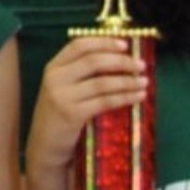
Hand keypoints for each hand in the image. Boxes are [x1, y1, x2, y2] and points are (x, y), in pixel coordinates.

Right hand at [25, 36, 147, 173]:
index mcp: (53, 67)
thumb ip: (81, 74)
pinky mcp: (72, 115)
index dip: (104, 42)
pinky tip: (138, 97)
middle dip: (122, 61)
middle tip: (141, 65)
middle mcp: (55, 78)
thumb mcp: (63, 89)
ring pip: (102, 82)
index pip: (80, 45)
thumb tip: (120, 59)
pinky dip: (125, 97)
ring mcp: (62, 97)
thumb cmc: (59, 116)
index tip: (126, 45)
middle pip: (94, 61)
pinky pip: (104, 102)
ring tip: (144, 82)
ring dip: (127, 81)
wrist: (45, 146)